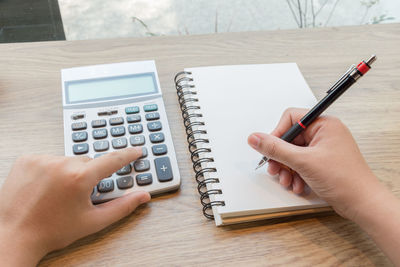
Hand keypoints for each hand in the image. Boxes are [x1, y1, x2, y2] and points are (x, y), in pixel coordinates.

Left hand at [0, 147, 150, 265]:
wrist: (13, 236)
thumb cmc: (51, 231)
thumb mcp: (93, 221)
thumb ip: (122, 206)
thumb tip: (142, 196)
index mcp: (80, 178)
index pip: (112, 160)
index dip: (127, 155)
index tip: (136, 150)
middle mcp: (61, 163)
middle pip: (88, 162)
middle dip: (88, 176)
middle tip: (78, 196)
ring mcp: (42, 159)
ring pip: (68, 160)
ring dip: (69, 172)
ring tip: (57, 194)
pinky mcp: (27, 159)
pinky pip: (49, 159)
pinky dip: (51, 170)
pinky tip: (45, 187)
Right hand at [247, 108, 378, 219]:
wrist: (362, 203)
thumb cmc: (345, 179)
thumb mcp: (303, 161)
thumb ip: (276, 148)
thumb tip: (255, 138)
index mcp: (324, 124)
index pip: (290, 118)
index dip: (277, 134)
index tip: (269, 148)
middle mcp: (323, 134)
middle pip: (289, 138)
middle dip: (281, 157)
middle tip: (275, 168)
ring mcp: (322, 149)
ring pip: (293, 153)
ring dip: (287, 168)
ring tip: (287, 180)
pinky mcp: (321, 162)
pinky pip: (300, 163)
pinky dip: (295, 174)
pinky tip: (297, 184)